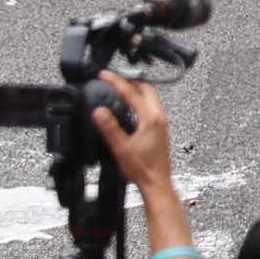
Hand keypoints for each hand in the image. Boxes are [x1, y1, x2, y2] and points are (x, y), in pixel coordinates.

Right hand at [88, 74, 173, 191]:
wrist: (156, 183)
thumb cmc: (143, 169)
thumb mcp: (121, 148)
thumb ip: (109, 128)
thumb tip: (98, 112)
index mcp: (151, 118)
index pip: (132, 92)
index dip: (116, 81)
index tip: (103, 75)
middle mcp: (158, 117)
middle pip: (146, 88)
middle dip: (128, 81)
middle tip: (112, 79)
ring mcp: (160, 123)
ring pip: (149, 97)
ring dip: (134, 90)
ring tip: (117, 89)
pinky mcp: (158, 129)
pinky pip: (149, 107)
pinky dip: (137, 101)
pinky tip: (127, 108)